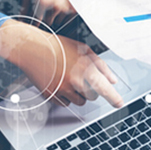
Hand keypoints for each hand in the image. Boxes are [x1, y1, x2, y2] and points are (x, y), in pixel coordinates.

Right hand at [0, 20, 123, 107]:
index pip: (105, 89)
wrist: (31, 48)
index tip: (119, 103)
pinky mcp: (51, 95)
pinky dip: (66, 97)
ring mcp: (62, 89)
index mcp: (85, 68)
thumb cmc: (56, 46)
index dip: (114, 98)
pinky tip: (60, 83)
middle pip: (92, 97)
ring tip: (70, 79)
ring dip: (79, 94)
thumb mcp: (82, 49)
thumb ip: (100, 65)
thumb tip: (112, 79)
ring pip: (79, 101)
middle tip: (82, 78)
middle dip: (91, 90)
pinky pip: (65, 103)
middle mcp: (75, 81)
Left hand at [22, 0, 78, 27]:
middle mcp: (55, 6)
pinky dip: (66, 14)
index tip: (35, 23)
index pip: (37, 22)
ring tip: (56, 3)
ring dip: (56, 16)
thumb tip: (23, 18)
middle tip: (47, 9)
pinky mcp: (74, 7)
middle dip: (46, 18)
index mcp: (43, 2)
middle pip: (48, 22)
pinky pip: (68, 18)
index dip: (35, 23)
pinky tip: (63, 4)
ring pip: (59, 21)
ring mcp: (66, 7)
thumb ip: (26, 6)